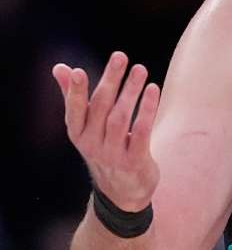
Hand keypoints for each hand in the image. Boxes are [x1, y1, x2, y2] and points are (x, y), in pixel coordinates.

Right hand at [52, 52, 161, 211]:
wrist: (122, 193)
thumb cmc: (104, 149)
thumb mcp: (86, 128)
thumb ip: (74, 98)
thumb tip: (59, 68)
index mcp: (78, 134)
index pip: (74, 110)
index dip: (74, 92)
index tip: (77, 71)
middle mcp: (91, 144)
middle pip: (100, 108)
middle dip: (110, 80)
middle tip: (121, 56)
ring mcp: (113, 154)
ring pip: (120, 118)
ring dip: (130, 92)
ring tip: (140, 69)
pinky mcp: (134, 161)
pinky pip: (141, 132)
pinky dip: (147, 110)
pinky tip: (153, 90)